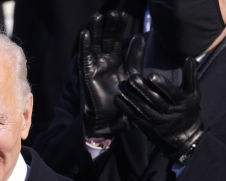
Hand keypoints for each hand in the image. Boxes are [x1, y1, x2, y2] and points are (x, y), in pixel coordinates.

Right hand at [78, 11, 131, 136]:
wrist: (111, 122)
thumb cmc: (123, 103)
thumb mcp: (134, 77)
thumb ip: (135, 58)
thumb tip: (141, 37)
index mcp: (116, 62)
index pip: (115, 40)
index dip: (117, 28)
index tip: (123, 15)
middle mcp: (104, 62)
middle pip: (104, 39)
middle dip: (107, 26)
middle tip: (112, 13)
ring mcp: (94, 68)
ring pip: (93, 45)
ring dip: (94, 31)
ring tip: (98, 16)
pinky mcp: (87, 76)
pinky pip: (85, 58)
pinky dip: (84, 46)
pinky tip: (85, 34)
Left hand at [116, 34, 202, 160]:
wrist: (185, 139)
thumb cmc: (189, 111)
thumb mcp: (194, 94)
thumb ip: (191, 76)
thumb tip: (189, 58)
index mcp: (183, 103)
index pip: (172, 93)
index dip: (162, 84)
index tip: (151, 75)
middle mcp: (171, 113)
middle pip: (156, 100)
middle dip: (143, 89)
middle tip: (132, 78)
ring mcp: (159, 122)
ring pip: (144, 109)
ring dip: (132, 98)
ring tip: (123, 87)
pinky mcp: (148, 128)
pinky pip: (136, 118)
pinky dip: (127, 109)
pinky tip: (118, 99)